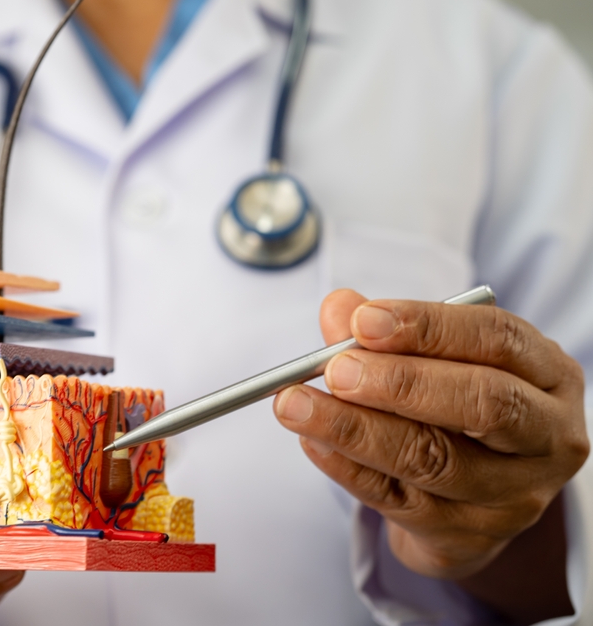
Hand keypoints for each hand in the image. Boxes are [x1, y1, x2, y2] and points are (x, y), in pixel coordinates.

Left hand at [273, 290, 586, 616]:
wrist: (467, 502)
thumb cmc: (452, 410)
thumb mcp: (433, 363)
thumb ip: (384, 333)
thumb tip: (339, 307)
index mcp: (547, 375)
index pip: (498, 340)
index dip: (430, 327)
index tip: (366, 321)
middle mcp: (546, 436)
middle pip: (483, 403)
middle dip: (400, 382)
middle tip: (335, 370)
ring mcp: (514, 495)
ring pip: (433, 459)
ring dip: (354, 429)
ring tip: (296, 404)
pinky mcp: (469, 537)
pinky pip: (397, 500)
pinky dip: (346, 468)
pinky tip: (312, 442)